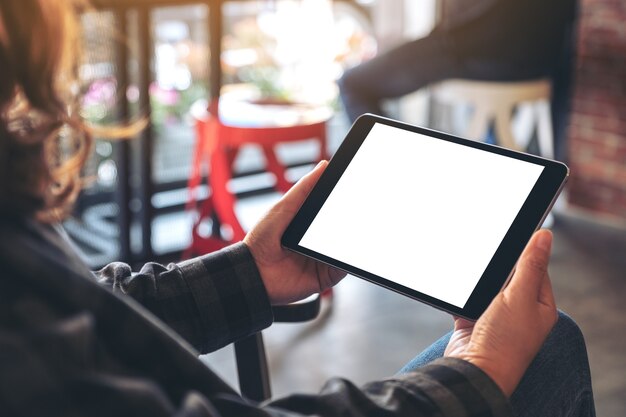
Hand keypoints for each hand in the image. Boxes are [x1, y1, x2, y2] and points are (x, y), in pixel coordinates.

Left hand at [244, 161, 345, 304]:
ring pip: (345, 249)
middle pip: (343, 229)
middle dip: (354, 221)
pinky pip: (342, 269)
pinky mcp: (325, 277)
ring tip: (359, 230)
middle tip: (363, 209)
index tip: (357, 188)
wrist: (252, 273)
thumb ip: (303, 189)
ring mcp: (323, 259)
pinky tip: (348, 252)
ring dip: (353, 241)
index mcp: (310, 224)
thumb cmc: (261, 240)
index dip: (346, 201)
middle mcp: (318, 241)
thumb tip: (324, 166)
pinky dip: (348, 262)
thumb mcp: (282, 207)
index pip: (333, 210)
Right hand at [444, 229, 557, 396]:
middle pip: (509, 275)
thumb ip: (530, 265)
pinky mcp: (473, 320)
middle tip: (486, 254)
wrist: (473, 371)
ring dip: (477, 281)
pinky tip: (457, 290)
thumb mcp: (520, 297)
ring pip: (486, 286)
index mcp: (539, 305)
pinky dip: (461, 295)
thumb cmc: (504, 342)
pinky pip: (466, 299)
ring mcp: (495, 316)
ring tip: (472, 278)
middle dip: (496, 266)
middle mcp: (519, 311)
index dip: (524, 250)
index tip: (509, 233)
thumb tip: (545, 235)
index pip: (535, 267)